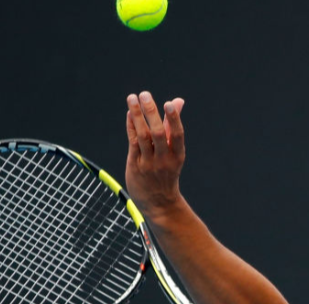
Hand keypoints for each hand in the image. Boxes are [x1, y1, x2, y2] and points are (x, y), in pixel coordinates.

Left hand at [125, 91, 185, 218]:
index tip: (168, 103)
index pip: (177, 135)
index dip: (174, 119)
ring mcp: (149, 163)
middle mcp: (164, 160)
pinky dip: (131, 126)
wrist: (159, 203)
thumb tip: (178, 101)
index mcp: (177, 156)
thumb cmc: (167, 171)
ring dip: (137, 116)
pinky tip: (130, 113)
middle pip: (158, 134)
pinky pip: (133, 142)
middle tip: (144, 94)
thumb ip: (173, 125)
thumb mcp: (174, 151)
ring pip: (143, 137)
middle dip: (151, 113)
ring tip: (132, 98)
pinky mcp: (135, 165)